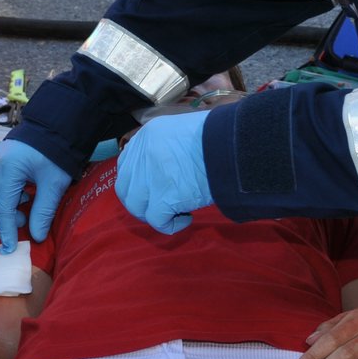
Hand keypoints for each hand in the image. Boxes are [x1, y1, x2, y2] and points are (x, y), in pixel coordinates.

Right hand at [0, 140, 71, 250]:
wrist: (57, 126)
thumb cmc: (57, 153)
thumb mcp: (54, 183)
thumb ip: (44, 210)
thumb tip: (36, 237)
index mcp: (8, 169)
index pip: (2, 207)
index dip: (6, 230)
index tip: (10, 248)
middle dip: (0, 214)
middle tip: (22, 218)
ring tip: (23, 204)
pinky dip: (1, 193)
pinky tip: (20, 193)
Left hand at [113, 111, 212, 233]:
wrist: (231, 145)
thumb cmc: (215, 137)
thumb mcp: (181, 133)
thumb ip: (164, 148)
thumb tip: (163, 172)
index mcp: (146, 136)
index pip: (126, 164)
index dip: (137, 181)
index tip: (153, 189)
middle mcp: (141, 155)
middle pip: (126, 188)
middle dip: (141, 202)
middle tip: (161, 206)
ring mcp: (149, 177)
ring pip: (137, 207)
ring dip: (154, 214)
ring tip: (176, 213)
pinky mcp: (163, 198)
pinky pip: (157, 221)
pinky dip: (170, 225)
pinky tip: (186, 219)